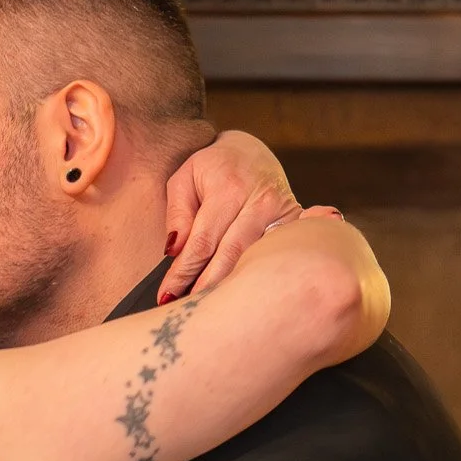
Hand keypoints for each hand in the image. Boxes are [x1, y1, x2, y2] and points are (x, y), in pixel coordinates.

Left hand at [160, 132, 300, 300]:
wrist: (250, 151)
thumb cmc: (211, 167)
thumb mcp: (184, 178)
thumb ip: (177, 214)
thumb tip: (175, 251)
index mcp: (229, 188)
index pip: (202, 242)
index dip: (184, 272)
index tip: (167, 294)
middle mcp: (260, 200)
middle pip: (230, 256)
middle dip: (206, 286)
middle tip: (187, 309)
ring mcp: (281, 212)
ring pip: (254, 259)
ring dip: (230, 287)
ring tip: (210, 308)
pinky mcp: (293, 221)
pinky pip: (273, 255)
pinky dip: (257, 276)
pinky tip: (242, 295)